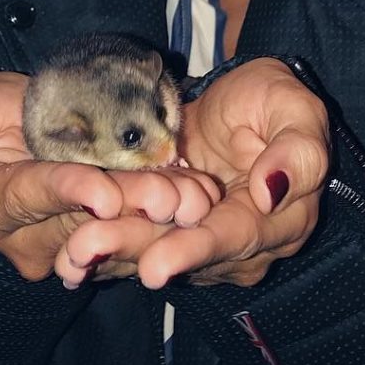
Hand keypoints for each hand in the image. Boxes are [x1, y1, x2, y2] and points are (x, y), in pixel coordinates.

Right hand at [0, 72, 219, 281]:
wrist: (30, 118)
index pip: (29, 199)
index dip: (67, 194)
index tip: (103, 193)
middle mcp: (28, 239)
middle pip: (84, 222)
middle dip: (128, 207)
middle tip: (168, 197)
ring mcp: (71, 244)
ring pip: (119, 230)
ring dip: (157, 213)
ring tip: (190, 199)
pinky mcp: (107, 241)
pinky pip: (140, 230)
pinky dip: (170, 212)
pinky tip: (196, 198)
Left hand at [59, 59, 329, 289]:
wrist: (241, 99)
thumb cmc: (274, 100)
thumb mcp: (297, 109)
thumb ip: (298, 151)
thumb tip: (271, 191)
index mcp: (281, 222)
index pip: (234, 239)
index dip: (193, 250)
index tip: (155, 265)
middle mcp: (241, 245)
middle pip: (183, 252)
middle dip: (133, 251)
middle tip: (85, 249)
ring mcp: (200, 242)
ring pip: (152, 249)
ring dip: (109, 252)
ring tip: (69, 253)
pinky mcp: (168, 232)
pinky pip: (135, 240)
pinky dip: (102, 250)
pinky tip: (66, 257)